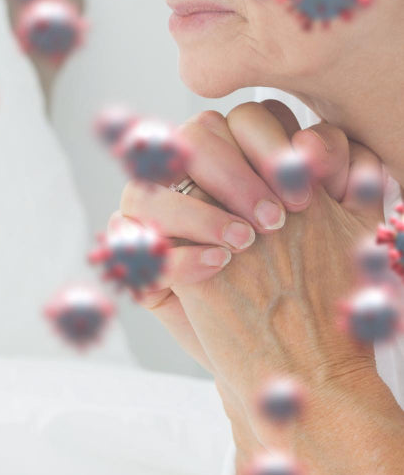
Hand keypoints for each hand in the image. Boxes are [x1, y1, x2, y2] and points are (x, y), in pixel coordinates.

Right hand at [114, 100, 385, 398]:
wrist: (292, 357)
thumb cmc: (314, 286)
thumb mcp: (345, 226)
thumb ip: (345, 172)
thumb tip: (311, 141)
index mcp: (248, 155)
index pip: (247, 117)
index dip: (271, 143)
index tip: (305, 190)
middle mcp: (199, 174)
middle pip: (195, 136)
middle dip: (235, 174)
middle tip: (274, 221)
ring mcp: (162, 213)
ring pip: (150, 182)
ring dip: (199, 212)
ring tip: (243, 244)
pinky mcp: (141, 258)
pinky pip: (129, 239)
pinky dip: (176, 254)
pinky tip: (219, 268)